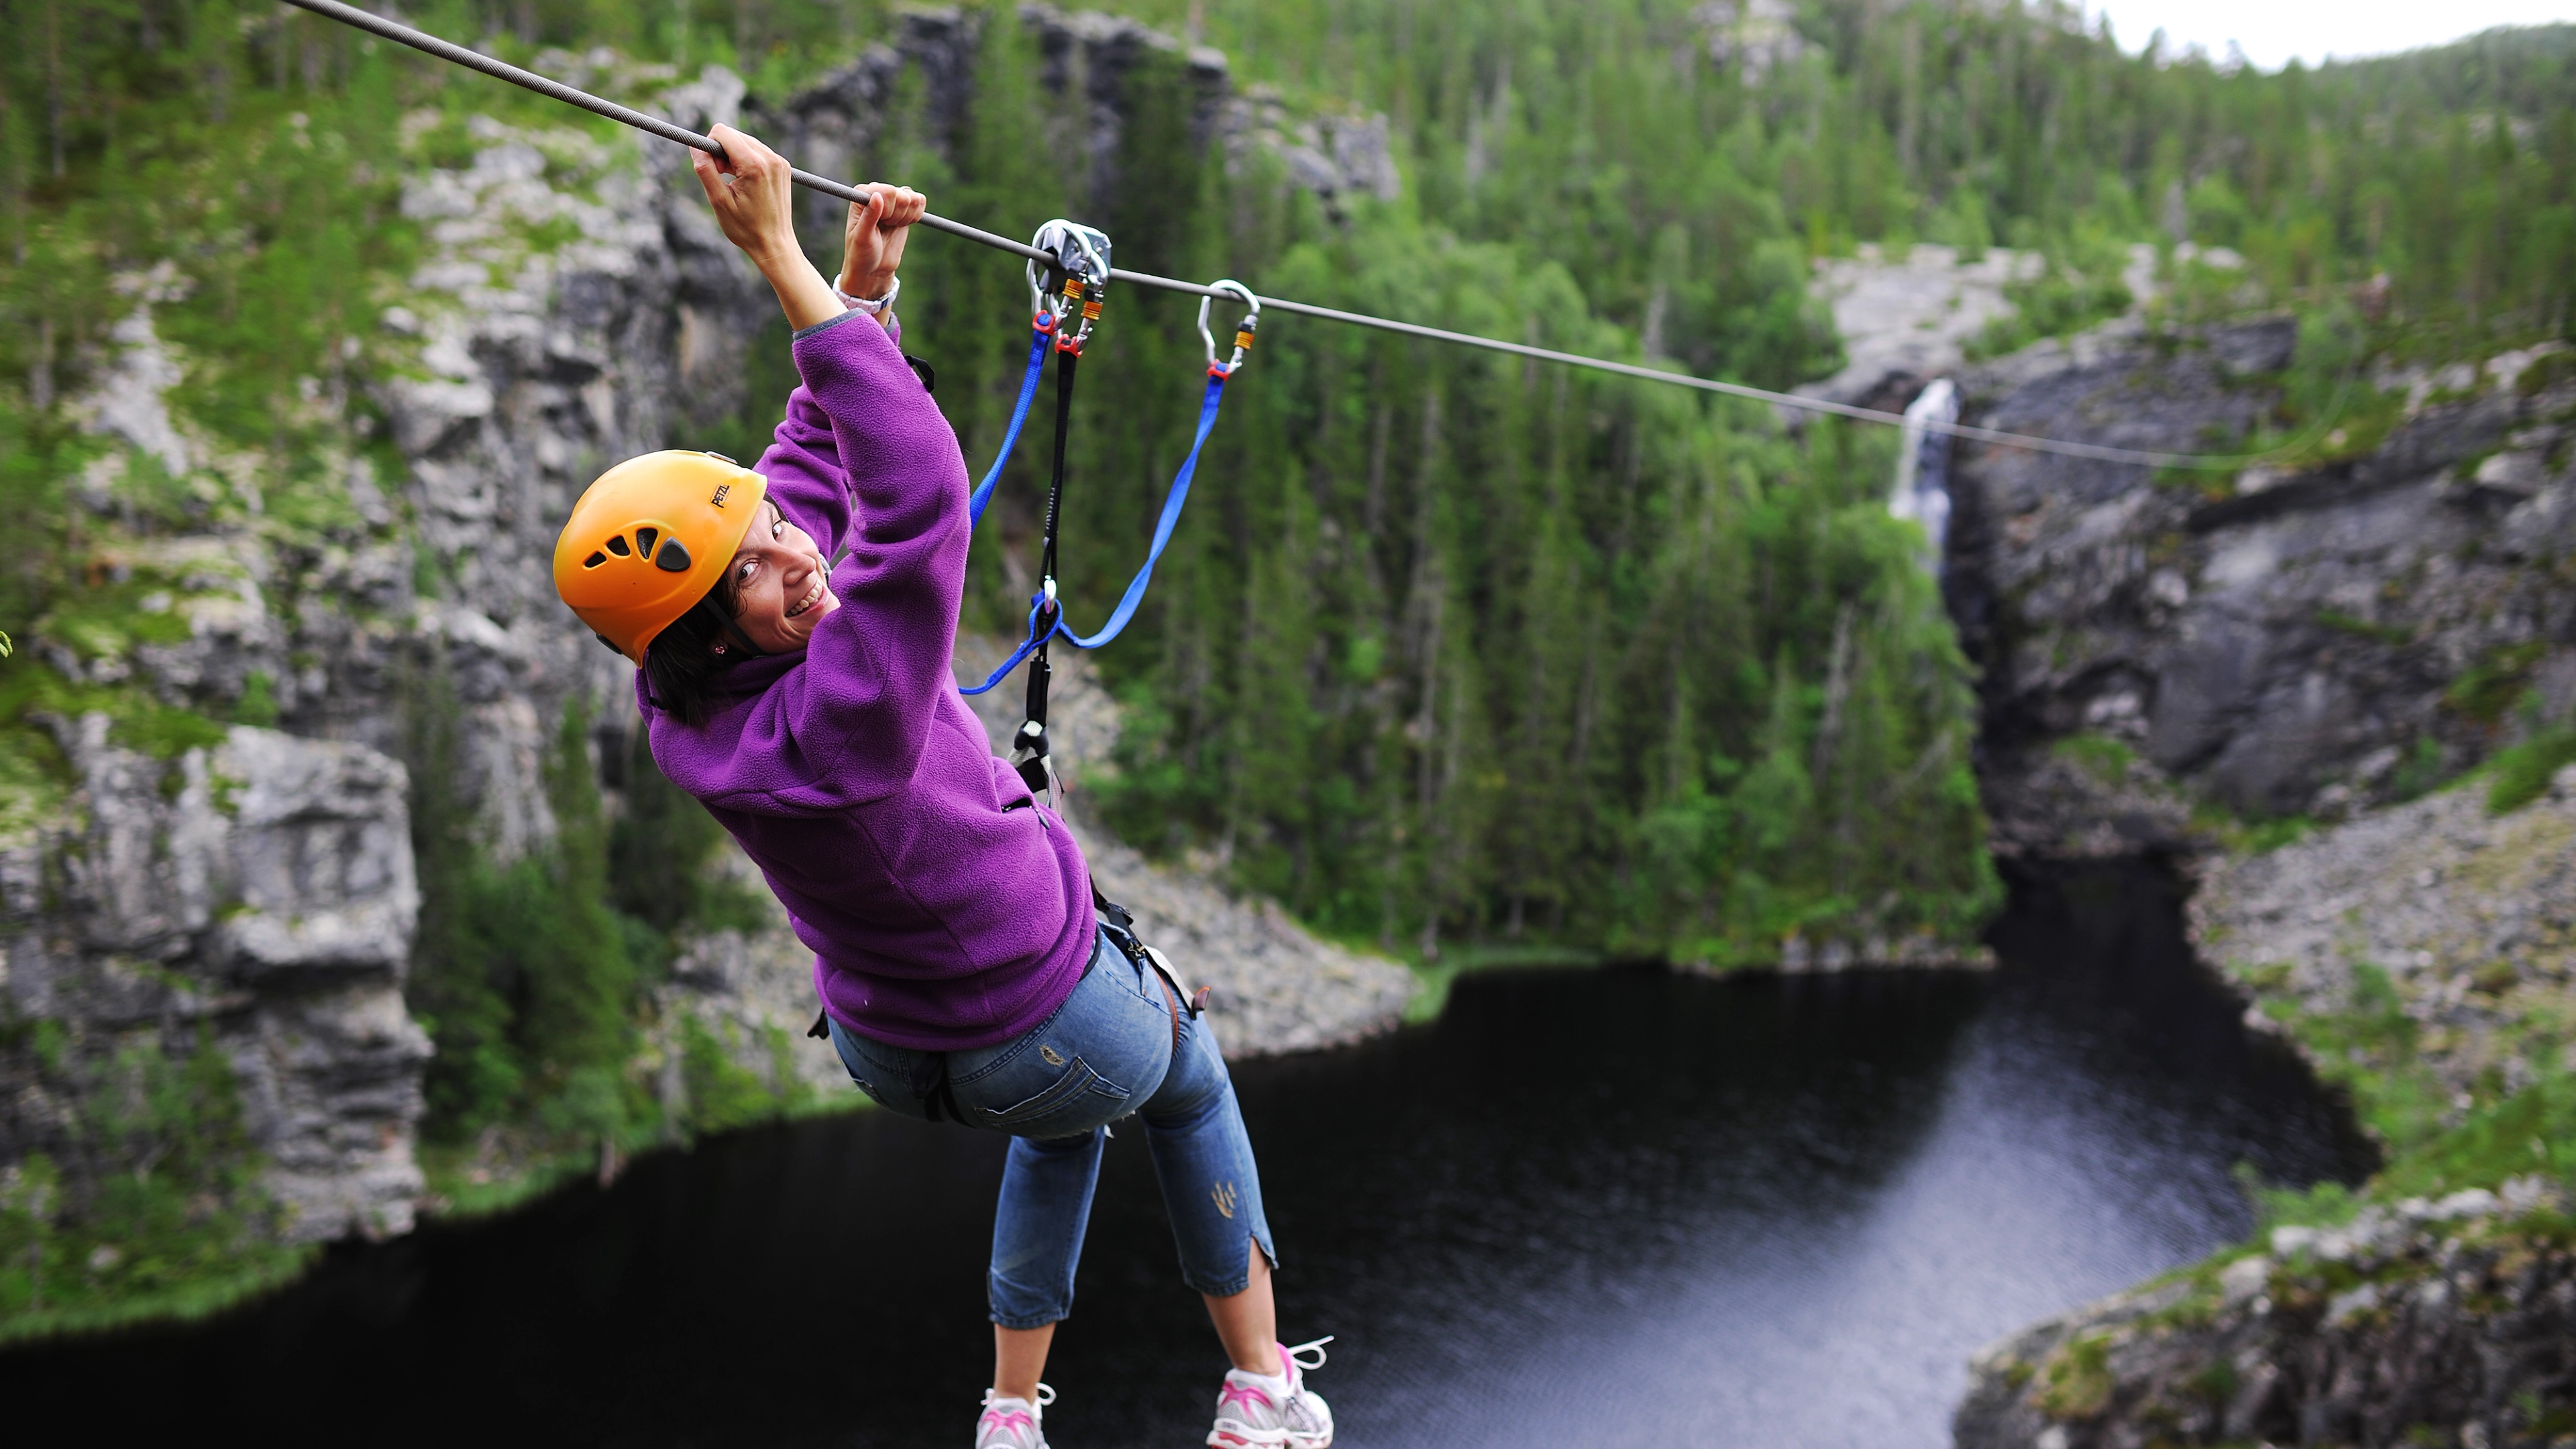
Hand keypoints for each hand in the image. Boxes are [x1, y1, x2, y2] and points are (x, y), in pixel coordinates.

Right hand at [688, 123, 837, 329]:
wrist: (775, 244)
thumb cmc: (746, 228)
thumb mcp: (719, 201)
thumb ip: (705, 170)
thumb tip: (694, 146)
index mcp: (754, 166)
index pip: (723, 132)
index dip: (709, 146)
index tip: (711, 167)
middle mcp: (770, 159)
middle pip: (734, 135)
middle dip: (721, 152)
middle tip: (722, 177)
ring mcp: (779, 162)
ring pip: (745, 141)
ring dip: (733, 157)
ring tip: (734, 183)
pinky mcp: (782, 166)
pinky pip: (757, 151)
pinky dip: (746, 161)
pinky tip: (745, 183)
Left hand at [838, 185, 926, 302]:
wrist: (873, 268)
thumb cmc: (861, 254)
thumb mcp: (862, 237)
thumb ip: (869, 216)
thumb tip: (877, 196)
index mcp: (862, 195)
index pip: (887, 191)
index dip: (888, 210)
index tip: (880, 224)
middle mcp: (877, 193)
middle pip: (902, 195)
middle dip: (898, 215)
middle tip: (886, 227)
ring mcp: (892, 199)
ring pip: (912, 198)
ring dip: (906, 216)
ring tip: (892, 226)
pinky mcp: (904, 208)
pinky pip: (920, 201)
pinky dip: (916, 215)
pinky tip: (903, 225)